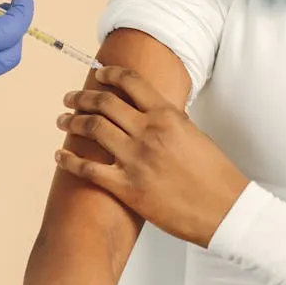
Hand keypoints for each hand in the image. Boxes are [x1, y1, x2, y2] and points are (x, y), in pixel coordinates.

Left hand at [54, 66, 249, 247]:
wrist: (225, 210)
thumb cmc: (215, 175)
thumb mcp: (193, 133)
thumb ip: (167, 120)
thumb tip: (148, 111)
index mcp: (167, 114)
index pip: (130, 81)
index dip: (108, 74)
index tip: (98, 74)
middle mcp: (148, 131)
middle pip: (103, 103)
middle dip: (81, 98)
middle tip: (70, 99)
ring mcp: (135, 159)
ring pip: (92, 129)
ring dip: (72, 122)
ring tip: (63, 121)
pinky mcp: (127, 187)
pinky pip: (88, 169)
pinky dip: (69, 160)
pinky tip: (60, 156)